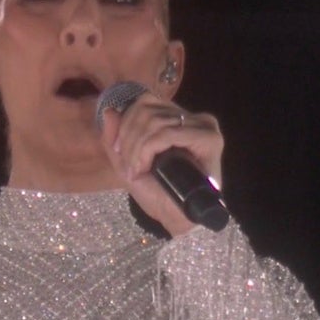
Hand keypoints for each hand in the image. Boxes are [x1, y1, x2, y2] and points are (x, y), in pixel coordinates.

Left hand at [98, 92, 223, 237]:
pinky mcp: (209, 139)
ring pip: (154, 120)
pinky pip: (167, 133)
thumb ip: (114, 137)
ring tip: (137, 169)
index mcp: (175, 119)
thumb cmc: (156, 193)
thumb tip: (110, 111)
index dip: (125, 123)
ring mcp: (203, 126)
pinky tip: (145, 166)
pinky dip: (148, 149)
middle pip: (146, 109)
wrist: (176, 218)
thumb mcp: (126, 162)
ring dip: (137, 147)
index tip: (118, 150)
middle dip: (128, 138)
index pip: (145, 101)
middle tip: (129, 165)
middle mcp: (191, 117)